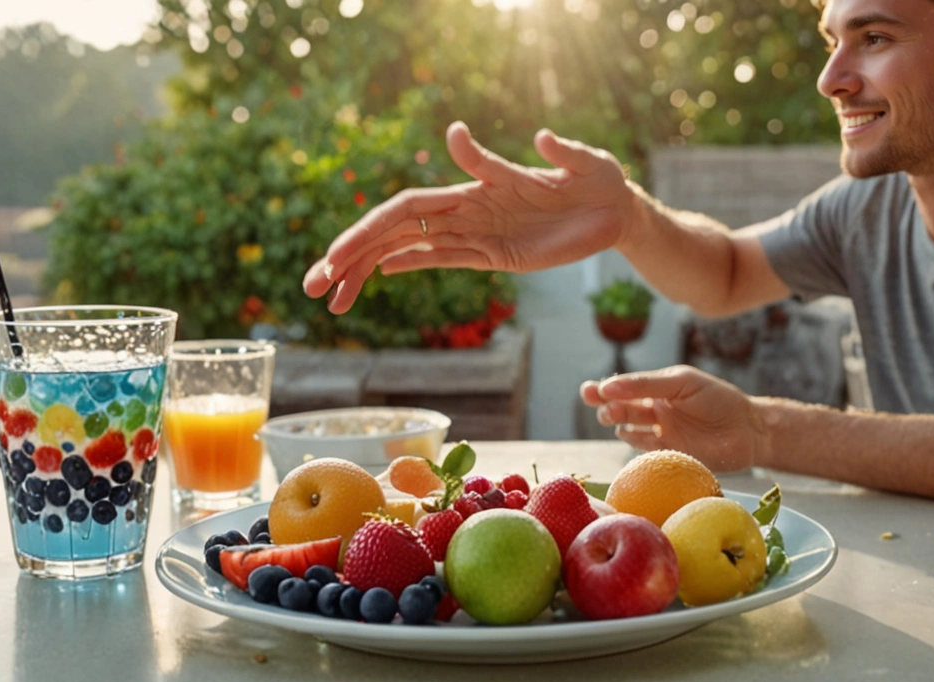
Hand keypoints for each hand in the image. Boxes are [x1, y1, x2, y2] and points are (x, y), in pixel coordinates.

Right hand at [304, 121, 633, 313]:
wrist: (619, 209)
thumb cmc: (599, 179)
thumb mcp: (580, 163)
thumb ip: (547, 153)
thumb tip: (475, 130)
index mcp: (477, 189)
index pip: (408, 210)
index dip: (371, 231)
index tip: (339, 257)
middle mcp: (468, 211)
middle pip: (394, 233)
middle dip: (350, 258)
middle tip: (313, 290)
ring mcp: (476, 233)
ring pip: (408, 251)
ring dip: (367, 270)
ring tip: (333, 299)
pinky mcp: (493, 255)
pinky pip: (439, 260)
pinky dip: (405, 266)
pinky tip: (376, 278)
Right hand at [580, 365, 767, 472]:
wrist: (749, 430)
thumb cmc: (718, 399)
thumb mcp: (682, 383)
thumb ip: (647, 384)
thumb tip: (609, 387)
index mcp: (660, 387)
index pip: (626, 386)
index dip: (606, 388)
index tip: (591, 391)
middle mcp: (657, 408)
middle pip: (622, 407)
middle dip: (606, 405)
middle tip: (600, 406)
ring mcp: (662, 431)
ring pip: (629, 427)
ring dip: (617, 421)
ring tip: (611, 416)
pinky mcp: (668, 453)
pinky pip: (642, 448)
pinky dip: (632, 441)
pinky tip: (626, 433)